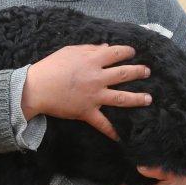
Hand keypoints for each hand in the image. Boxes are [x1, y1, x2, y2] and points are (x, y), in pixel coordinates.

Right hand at [22, 44, 150, 140]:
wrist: (36, 88)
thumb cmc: (51, 66)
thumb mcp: (70, 51)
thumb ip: (90, 49)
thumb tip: (106, 47)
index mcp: (93, 60)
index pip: (116, 53)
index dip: (127, 51)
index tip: (132, 52)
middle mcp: (97, 78)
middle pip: (124, 74)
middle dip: (138, 72)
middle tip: (147, 72)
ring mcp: (94, 96)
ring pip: (121, 98)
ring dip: (137, 98)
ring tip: (148, 99)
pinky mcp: (87, 111)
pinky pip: (103, 123)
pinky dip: (112, 131)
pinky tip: (122, 137)